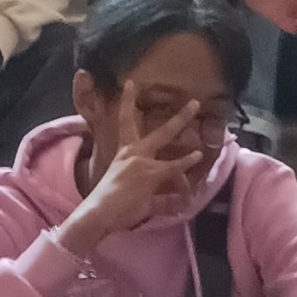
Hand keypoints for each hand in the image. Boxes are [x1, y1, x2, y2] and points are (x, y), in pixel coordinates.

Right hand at [57, 81, 205, 255]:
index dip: (128, 102)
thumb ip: (163, 199)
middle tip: (194, 102)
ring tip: (197, 112)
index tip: (131, 83)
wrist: (99, 213)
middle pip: (158, 129)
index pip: (124, 122)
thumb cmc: (112, 205)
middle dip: (178, 116)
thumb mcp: (139, 197)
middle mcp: (133, 152)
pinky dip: (185, 162)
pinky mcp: (149, 174)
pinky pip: (172, 167)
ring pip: (166, 137)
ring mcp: (142, 161)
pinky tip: (197, 155)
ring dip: (182, 123)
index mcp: (124, 153)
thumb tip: (182, 203)